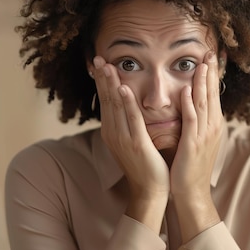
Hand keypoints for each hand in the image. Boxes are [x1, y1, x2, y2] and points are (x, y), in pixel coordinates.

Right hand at [91, 56, 169, 230]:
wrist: (151, 190)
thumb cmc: (146, 165)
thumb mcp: (133, 140)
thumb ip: (129, 123)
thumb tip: (127, 107)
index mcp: (112, 132)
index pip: (106, 102)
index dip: (102, 82)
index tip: (100, 64)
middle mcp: (113, 133)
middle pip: (107, 100)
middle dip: (102, 78)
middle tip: (98, 58)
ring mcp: (123, 139)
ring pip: (116, 106)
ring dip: (111, 85)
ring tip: (107, 66)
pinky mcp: (136, 144)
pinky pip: (131, 120)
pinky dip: (126, 103)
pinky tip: (123, 89)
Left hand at [170, 51, 223, 239]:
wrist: (190, 192)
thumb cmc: (190, 166)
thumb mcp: (196, 139)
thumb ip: (196, 121)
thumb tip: (192, 103)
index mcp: (212, 125)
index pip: (213, 94)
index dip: (212, 74)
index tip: (211, 56)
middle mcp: (212, 127)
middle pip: (212, 94)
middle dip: (211, 72)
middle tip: (210, 51)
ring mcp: (204, 135)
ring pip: (204, 103)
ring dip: (202, 82)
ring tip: (201, 62)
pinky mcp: (193, 144)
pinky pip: (192, 120)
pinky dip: (190, 104)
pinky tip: (188, 90)